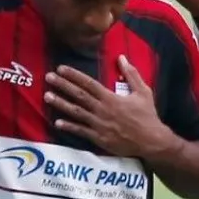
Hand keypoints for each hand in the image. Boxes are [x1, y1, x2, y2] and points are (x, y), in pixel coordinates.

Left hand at [45, 56, 177, 158]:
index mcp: (111, 98)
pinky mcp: (98, 138)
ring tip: (47, 96)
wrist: (151, 141)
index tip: (61, 68)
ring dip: (60, 104)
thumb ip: (131, 74)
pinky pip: (80, 131)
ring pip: (76, 112)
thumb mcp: (143, 92)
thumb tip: (121, 57)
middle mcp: (102, 110)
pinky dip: (69, 127)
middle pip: (78, 96)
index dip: (74, 75)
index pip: (88, 84)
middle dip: (62, 86)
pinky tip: (57, 122)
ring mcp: (99, 125)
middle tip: (48, 78)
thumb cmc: (147, 116)